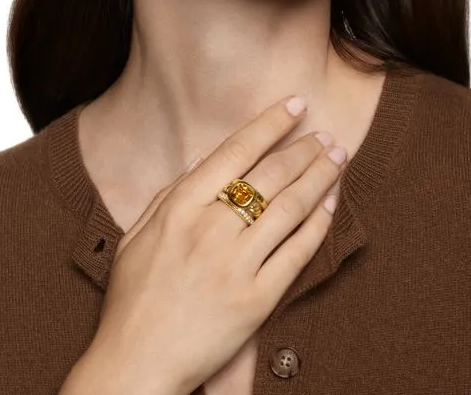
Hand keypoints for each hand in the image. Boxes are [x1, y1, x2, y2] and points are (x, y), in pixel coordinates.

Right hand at [83, 96, 346, 394]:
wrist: (136, 364)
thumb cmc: (132, 299)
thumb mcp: (137, 236)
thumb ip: (170, 194)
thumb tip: (204, 159)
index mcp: (180, 208)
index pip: (235, 151)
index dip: (270, 124)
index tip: (294, 105)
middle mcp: (210, 229)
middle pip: (271, 174)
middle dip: (304, 148)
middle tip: (327, 133)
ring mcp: (236, 264)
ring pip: (291, 206)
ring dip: (320, 176)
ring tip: (337, 157)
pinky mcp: (257, 299)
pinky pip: (298, 252)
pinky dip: (319, 223)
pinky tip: (331, 203)